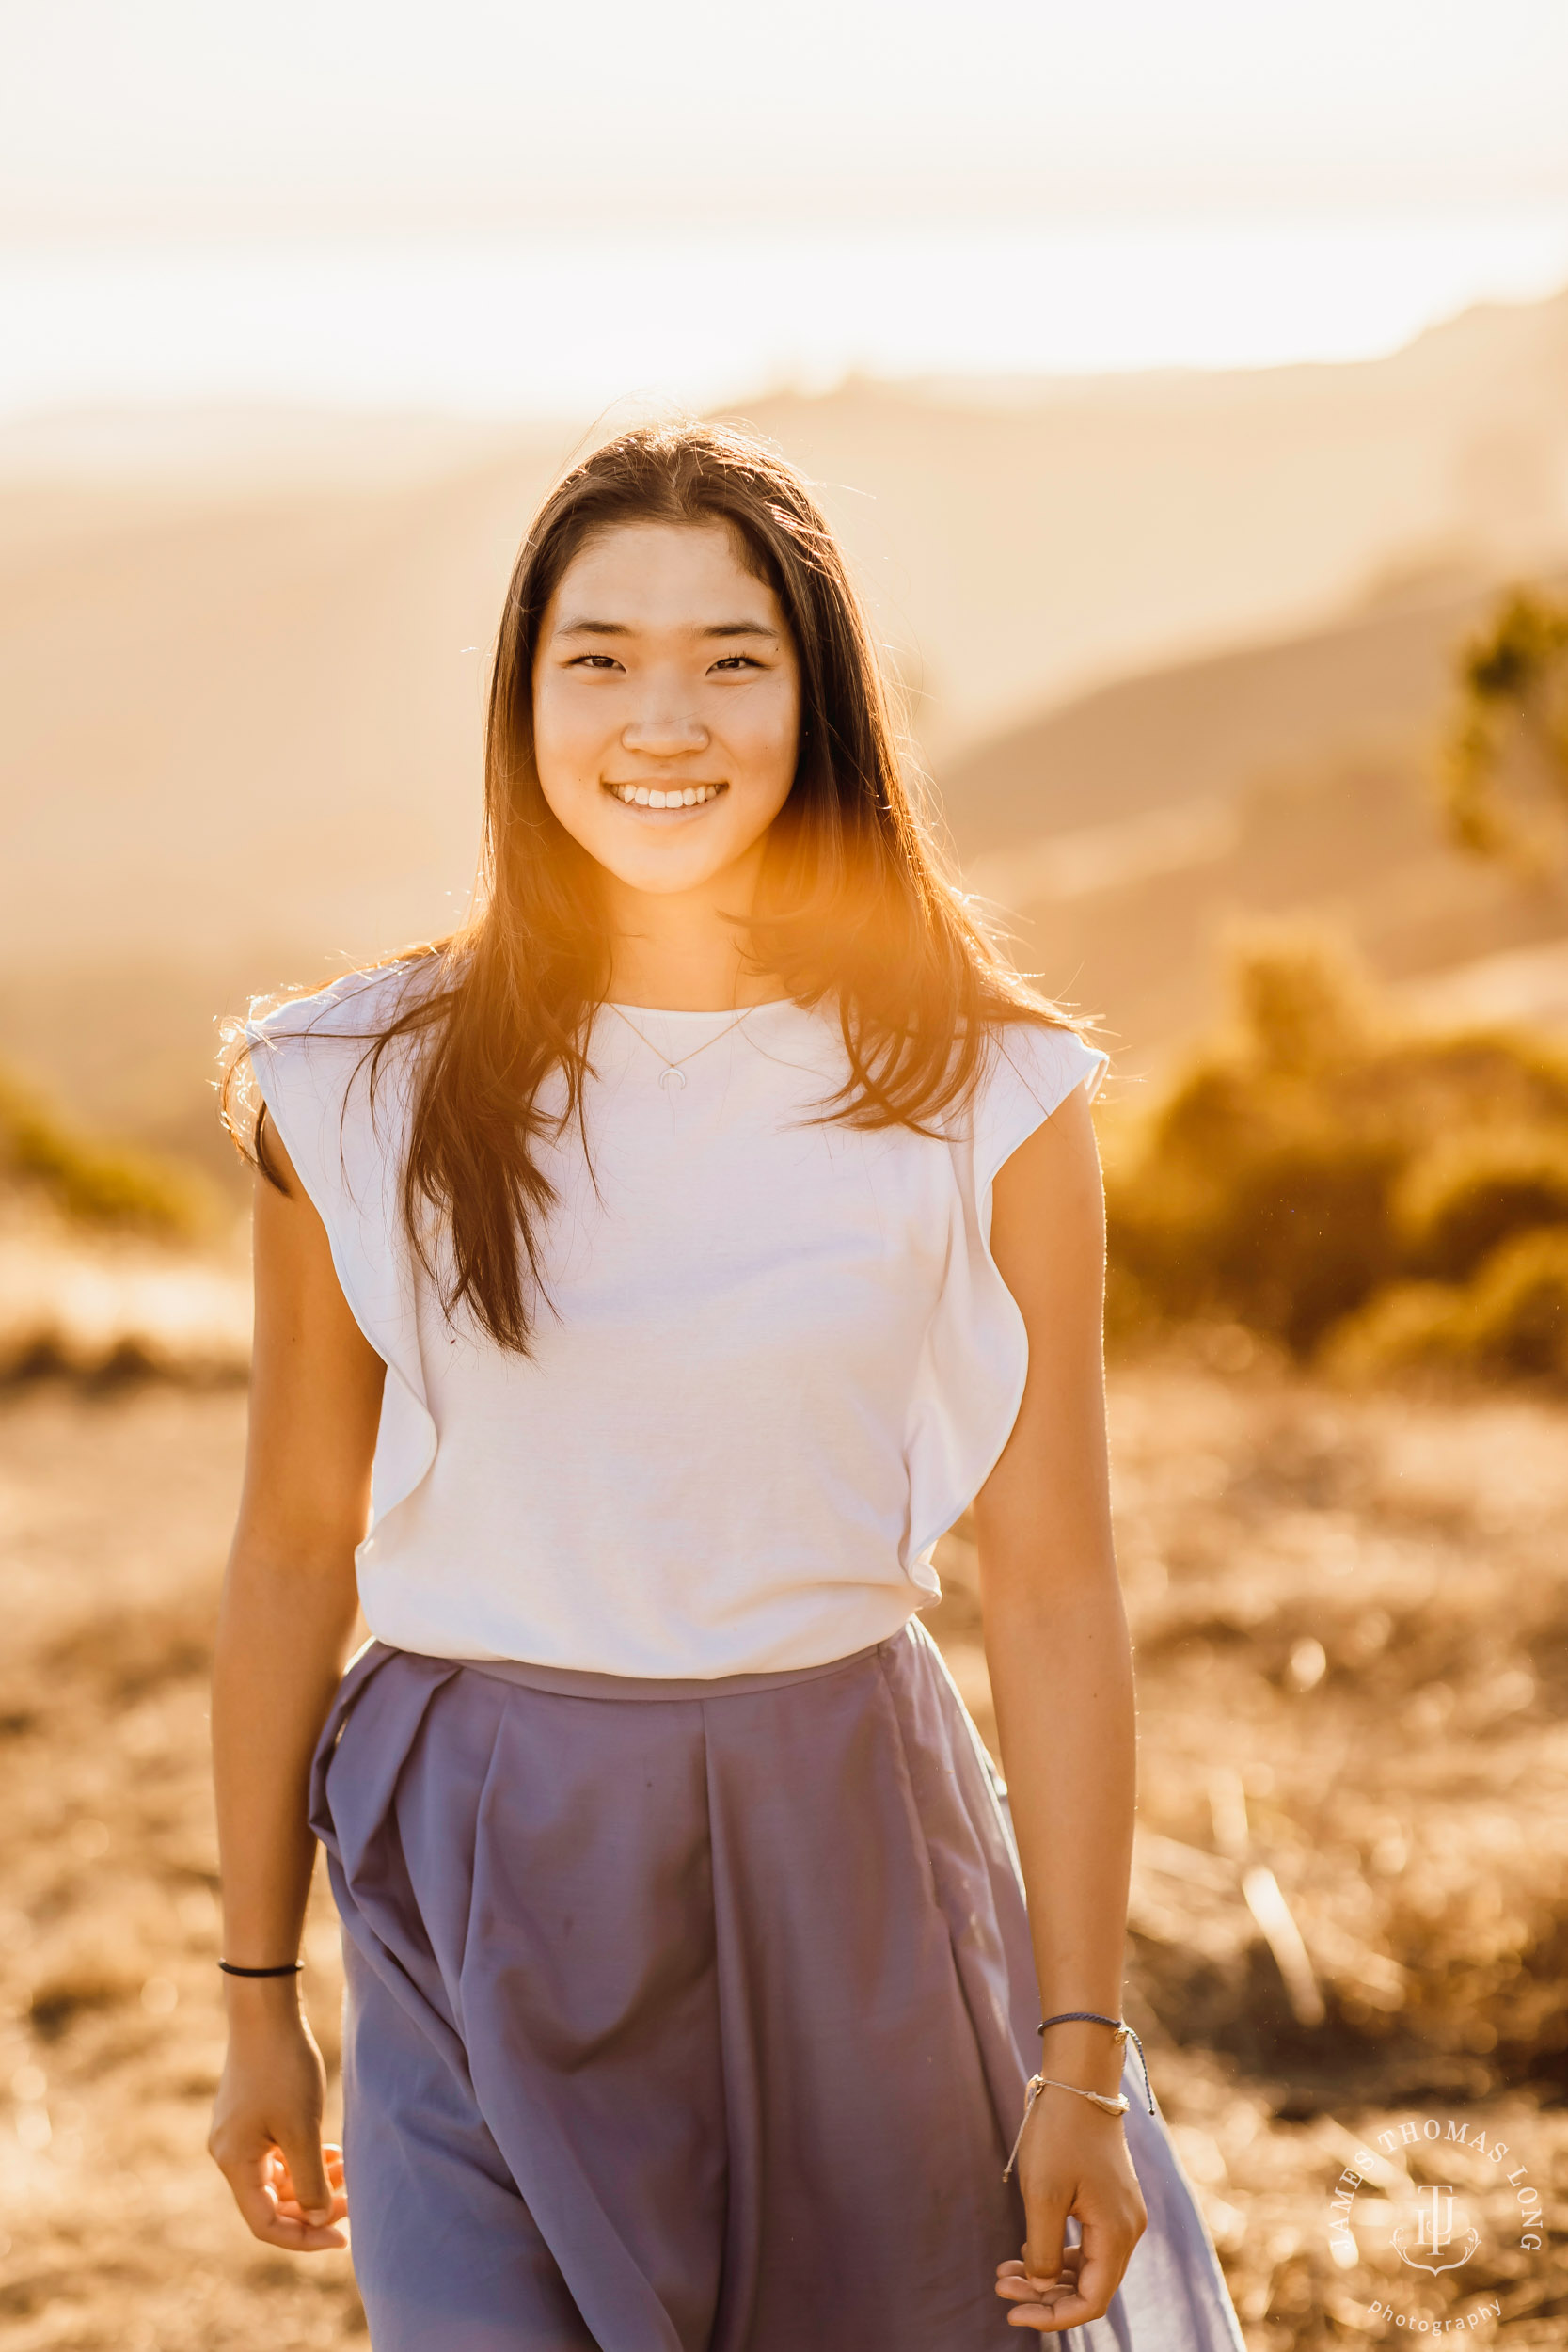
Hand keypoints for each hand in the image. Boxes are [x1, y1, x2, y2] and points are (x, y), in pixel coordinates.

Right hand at [208, 1988, 348, 2251]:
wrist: (265, 2012)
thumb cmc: (283, 2069)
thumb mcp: (302, 2130)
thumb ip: (310, 2181)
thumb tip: (319, 2217)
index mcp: (235, 2164)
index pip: (265, 2223)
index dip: (303, 2238)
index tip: (342, 2238)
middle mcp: (229, 2155)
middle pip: (271, 2203)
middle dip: (312, 2208)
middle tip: (352, 2203)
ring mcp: (238, 2135)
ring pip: (277, 2179)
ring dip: (311, 2182)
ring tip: (347, 2171)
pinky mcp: (250, 2117)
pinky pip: (277, 2156)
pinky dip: (303, 2160)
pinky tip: (332, 2153)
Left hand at [995, 2086, 1145, 2332]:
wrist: (1078, 2080)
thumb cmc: (1059, 2134)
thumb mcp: (1043, 2195)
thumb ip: (1044, 2250)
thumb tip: (1044, 2285)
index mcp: (1117, 2234)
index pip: (1091, 2301)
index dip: (1053, 2316)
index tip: (1013, 2311)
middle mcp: (1127, 2230)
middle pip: (1089, 2287)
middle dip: (1044, 2295)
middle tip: (1000, 2286)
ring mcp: (1120, 2214)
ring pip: (1086, 2266)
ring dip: (1047, 2276)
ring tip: (1005, 2273)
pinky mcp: (1109, 2200)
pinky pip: (1086, 2243)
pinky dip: (1058, 2253)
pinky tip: (1025, 2250)